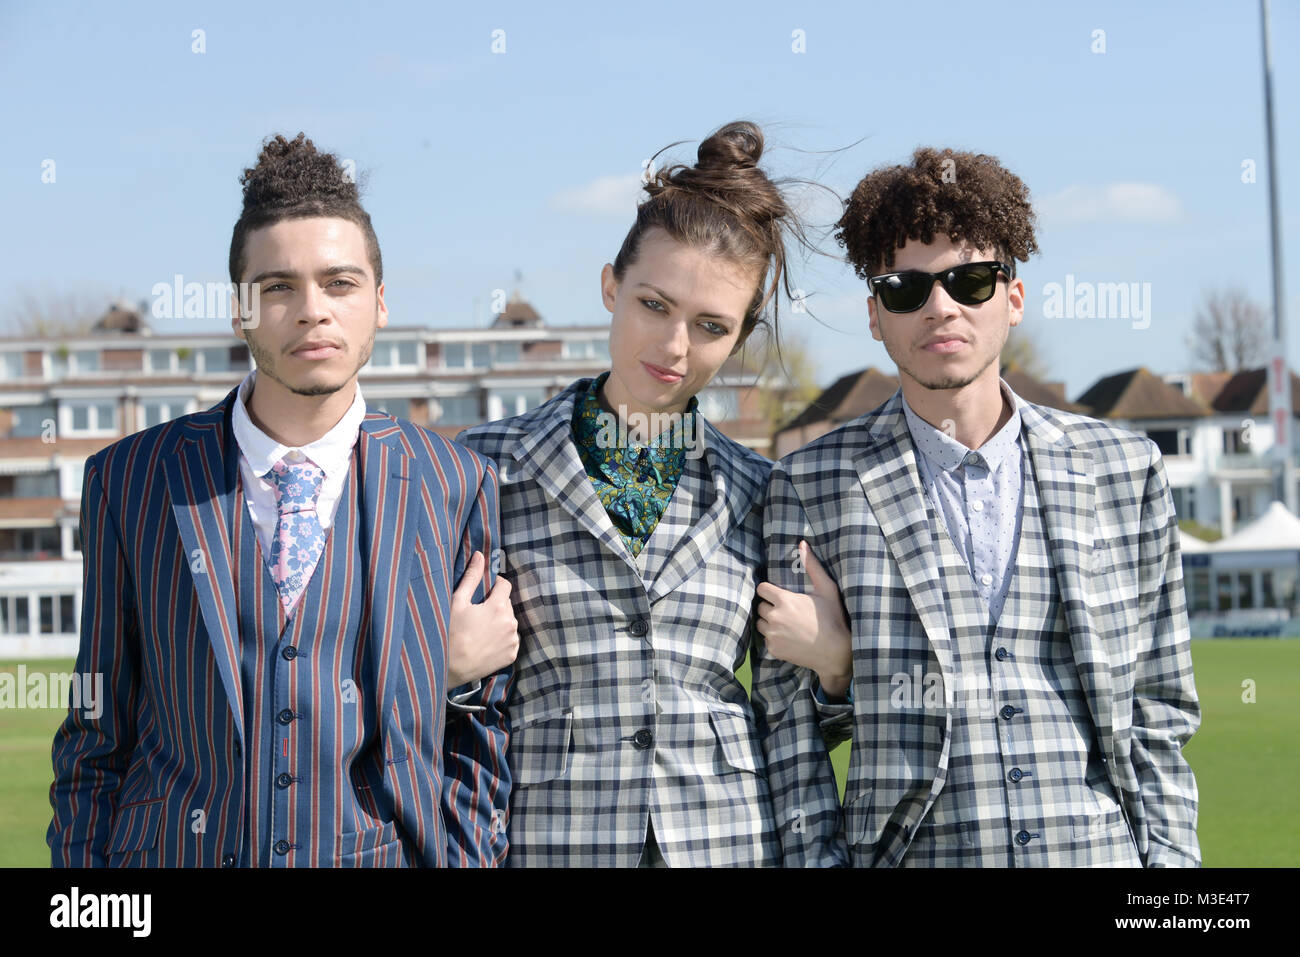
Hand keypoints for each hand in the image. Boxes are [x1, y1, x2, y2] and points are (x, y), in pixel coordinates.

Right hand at [447, 552, 518, 686]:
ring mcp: (512, 640)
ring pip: (509, 622)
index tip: (484, 590)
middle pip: (506, 604)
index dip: (495, 584)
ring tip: (480, 629)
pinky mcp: (511, 655)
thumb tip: (480, 554)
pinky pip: (510, 639)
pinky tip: (486, 641)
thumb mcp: (457, 602)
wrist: (451, 668)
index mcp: (498, 607)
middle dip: (495, 604)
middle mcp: (510, 622)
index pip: (505, 585)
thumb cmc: (450, 632)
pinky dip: (502, 638)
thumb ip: (471, 577)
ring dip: (499, 621)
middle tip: (477, 612)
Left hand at [755, 540, 851, 698]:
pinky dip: (774, 638)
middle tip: (786, 612)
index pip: (761, 589)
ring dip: (769, 623)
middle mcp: (774, 617)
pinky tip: (789, 638)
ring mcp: (772, 634)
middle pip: (760, 606)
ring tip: (786, 624)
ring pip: (760, 624)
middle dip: (770, 607)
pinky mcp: (773, 649)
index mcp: (784, 600)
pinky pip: (766, 640)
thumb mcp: (827, 589)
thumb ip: (813, 566)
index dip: (769, 591)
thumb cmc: (833, 618)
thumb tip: (802, 543)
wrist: (835, 652)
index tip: (778, 595)